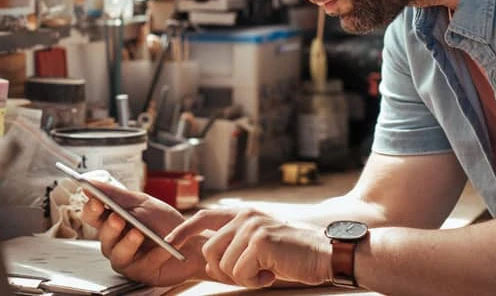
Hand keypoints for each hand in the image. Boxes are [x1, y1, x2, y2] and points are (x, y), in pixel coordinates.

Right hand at [80, 180, 210, 286]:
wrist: (191, 241)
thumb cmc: (164, 222)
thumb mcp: (142, 203)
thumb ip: (116, 195)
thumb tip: (90, 183)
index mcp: (111, 222)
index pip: (93, 216)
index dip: (91, 209)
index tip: (95, 201)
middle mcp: (115, 242)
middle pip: (103, 236)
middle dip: (110, 227)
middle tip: (117, 218)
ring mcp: (126, 259)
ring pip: (118, 254)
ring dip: (128, 243)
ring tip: (137, 233)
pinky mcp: (141, 273)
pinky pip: (144, 263)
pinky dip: (156, 253)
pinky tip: (165, 245)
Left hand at [166, 208, 331, 288]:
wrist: (325, 255)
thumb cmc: (293, 255)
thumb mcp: (260, 242)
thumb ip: (236, 242)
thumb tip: (208, 257)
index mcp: (243, 214)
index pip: (204, 218)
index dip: (183, 231)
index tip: (169, 243)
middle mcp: (245, 216)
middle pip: (210, 250)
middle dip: (223, 271)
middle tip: (249, 275)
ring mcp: (252, 227)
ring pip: (224, 265)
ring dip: (243, 277)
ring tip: (265, 272)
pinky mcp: (260, 241)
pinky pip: (240, 272)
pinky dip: (255, 280)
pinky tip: (272, 273)